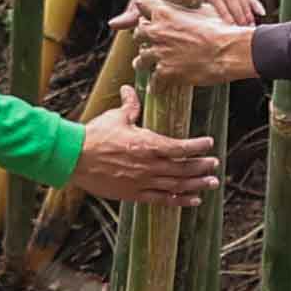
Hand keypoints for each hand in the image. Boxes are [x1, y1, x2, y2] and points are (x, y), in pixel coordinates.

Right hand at [68, 103, 220, 205]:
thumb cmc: (95, 135)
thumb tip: (131, 89)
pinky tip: (192, 200)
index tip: (209, 143)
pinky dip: (179, 200)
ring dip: (196, 184)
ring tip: (211, 184)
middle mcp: (149, 165)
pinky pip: (162, 200)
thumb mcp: (115, 117)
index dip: (197, 146)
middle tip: (215, 165)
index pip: (180, 146)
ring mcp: (142, 182)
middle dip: (201, 166)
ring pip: (176, 185)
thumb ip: (130, 106)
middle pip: (183, 168)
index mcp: (147, 143)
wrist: (74, 158)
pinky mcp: (134, 194)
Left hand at [129, 0, 261, 93]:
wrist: (228, 52)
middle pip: (137, 33)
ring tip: (148, 65)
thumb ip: (189, 9)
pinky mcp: (165, 73)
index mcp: (164, 12)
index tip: (147, 14)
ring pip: (140, 59)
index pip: (141, 3)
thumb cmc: (220, 30)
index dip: (144, 9)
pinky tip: (158, 87)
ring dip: (145, 62)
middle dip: (144, 38)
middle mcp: (157, 32)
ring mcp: (159, 53)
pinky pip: (153, 82)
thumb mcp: (203, 10)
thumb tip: (191, 8)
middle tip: (150, 42)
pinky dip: (156, 85)